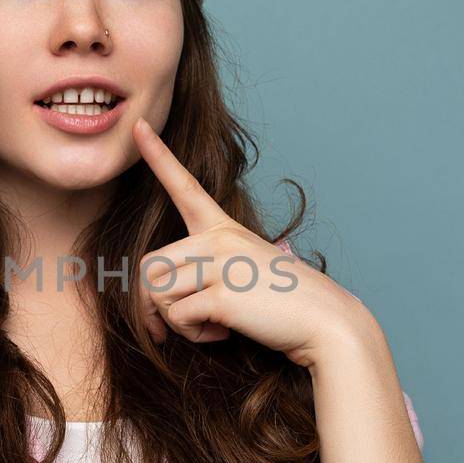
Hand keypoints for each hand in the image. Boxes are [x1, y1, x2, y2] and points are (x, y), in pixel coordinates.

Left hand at [131, 117, 374, 368]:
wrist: (325, 322)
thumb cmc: (282, 302)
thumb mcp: (243, 270)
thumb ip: (204, 272)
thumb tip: (158, 303)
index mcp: (223, 228)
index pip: (184, 186)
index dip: (158, 156)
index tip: (139, 126)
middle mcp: (219, 239)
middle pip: (148, 266)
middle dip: (152, 304)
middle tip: (177, 325)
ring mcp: (221, 264)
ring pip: (156, 293)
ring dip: (172, 323)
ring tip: (209, 326)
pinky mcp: (222, 295)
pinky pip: (178, 318)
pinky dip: (192, 336)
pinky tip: (222, 334)